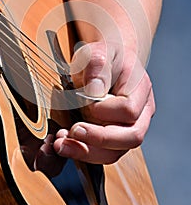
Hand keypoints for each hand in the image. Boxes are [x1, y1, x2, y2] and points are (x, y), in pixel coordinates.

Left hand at [53, 41, 154, 163]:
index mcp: (140, 88)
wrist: (109, 60)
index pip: (129, 110)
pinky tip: (67, 144)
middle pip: (131, 137)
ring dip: (88, 152)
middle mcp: (142, 111)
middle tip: (72, 133)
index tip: (85, 104)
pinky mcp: (117, 135)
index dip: (105, 111)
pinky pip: (105, 152)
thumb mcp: (98, 52)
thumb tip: (95, 91)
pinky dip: (85, 151)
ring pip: (117, 151)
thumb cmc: (105, 55)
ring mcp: (132, 125)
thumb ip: (97, 67)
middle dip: (98, 139)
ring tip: (62, 145)